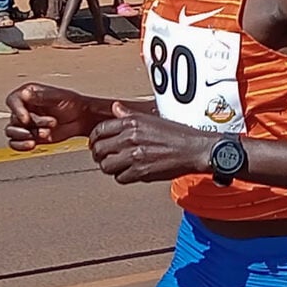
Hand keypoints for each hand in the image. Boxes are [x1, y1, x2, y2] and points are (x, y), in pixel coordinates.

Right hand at [5, 83, 97, 150]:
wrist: (81, 119)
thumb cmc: (72, 104)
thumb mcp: (57, 97)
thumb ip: (40, 96)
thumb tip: (24, 94)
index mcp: (28, 94)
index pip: (13, 100)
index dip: (17, 110)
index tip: (26, 119)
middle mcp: (24, 108)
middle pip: (14, 119)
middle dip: (31, 125)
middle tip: (47, 127)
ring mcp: (26, 123)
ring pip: (11, 131)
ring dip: (24, 136)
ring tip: (44, 134)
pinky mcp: (29, 136)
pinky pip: (15, 143)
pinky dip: (20, 145)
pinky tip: (32, 144)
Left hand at [88, 102, 212, 183]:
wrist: (193, 149)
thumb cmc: (176, 134)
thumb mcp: (150, 118)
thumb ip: (128, 115)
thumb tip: (115, 108)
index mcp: (131, 122)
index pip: (100, 130)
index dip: (93, 138)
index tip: (94, 143)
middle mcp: (130, 137)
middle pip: (99, 149)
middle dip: (98, 155)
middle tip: (102, 157)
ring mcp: (134, 155)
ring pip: (106, 166)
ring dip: (109, 167)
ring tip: (115, 166)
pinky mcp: (141, 172)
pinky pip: (120, 178)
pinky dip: (122, 177)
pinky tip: (129, 172)